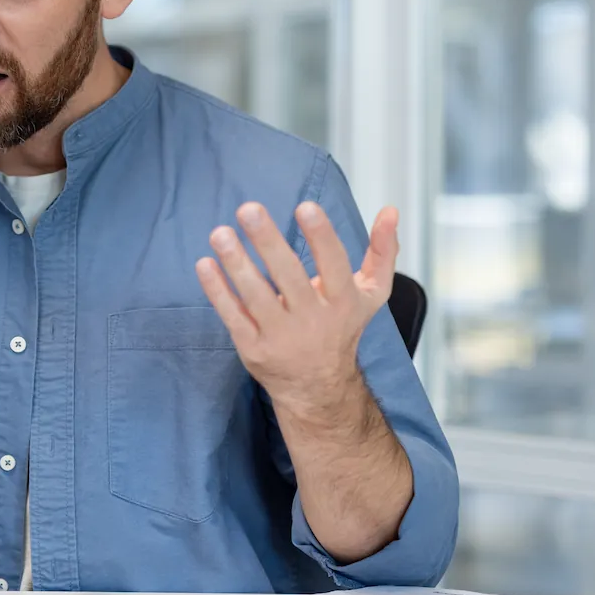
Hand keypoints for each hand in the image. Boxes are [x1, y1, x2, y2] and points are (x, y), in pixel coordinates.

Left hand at [195, 201, 399, 411]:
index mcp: (342, 301)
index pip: (334, 265)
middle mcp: (312, 319)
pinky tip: (205, 264)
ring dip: (236, 263)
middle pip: (289, 276)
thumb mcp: (371, 294)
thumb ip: (382, 251)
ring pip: (257, 296)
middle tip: (248, 209)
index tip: (305, 206)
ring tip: (220, 233)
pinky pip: (233, 316)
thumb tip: (390, 210)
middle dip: (268, 241)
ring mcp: (281, 336)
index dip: (322, 236)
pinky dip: (217, 291)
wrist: (318, 387)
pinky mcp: (254, 348)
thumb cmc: (341, 327)